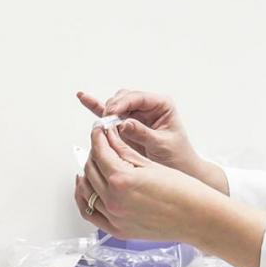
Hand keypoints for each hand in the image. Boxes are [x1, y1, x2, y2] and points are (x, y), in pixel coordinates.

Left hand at [74, 125, 217, 243]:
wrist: (197, 217)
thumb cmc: (183, 192)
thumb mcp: (151, 165)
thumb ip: (125, 151)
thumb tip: (111, 137)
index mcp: (123, 179)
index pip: (100, 152)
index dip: (98, 137)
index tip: (99, 130)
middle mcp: (114, 200)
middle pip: (90, 169)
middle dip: (94, 152)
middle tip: (100, 143)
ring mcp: (114, 217)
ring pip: (86, 190)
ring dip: (87, 173)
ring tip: (95, 162)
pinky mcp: (117, 229)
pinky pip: (90, 213)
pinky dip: (84, 198)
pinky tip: (87, 188)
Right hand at [77, 90, 224, 191]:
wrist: (180, 169)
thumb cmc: (178, 156)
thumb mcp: (162, 145)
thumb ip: (144, 133)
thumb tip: (125, 123)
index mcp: (162, 105)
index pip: (138, 97)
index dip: (122, 103)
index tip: (111, 114)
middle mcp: (148, 106)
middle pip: (124, 98)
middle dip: (112, 108)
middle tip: (106, 124)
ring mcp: (137, 114)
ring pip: (115, 105)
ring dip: (106, 113)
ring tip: (100, 127)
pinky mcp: (127, 124)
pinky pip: (110, 114)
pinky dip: (97, 107)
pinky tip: (84, 98)